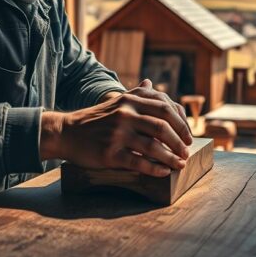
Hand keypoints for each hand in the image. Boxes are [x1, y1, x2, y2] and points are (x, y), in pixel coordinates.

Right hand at [41, 80, 192, 176]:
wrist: (67, 132)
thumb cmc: (95, 119)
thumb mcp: (115, 101)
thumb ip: (135, 94)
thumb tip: (150, 83)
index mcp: (130, 100)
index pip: (165, 108)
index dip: (181, 123)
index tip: (188, 137)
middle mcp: (125, 114)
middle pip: (162, 127)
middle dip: (179, 142)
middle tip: (186, 152)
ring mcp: (117, 134)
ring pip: (153, 147)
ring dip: (171, 158)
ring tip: (180, 165)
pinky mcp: (110, 153)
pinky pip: (138, 163)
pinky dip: (155, 169)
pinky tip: (163, 173)